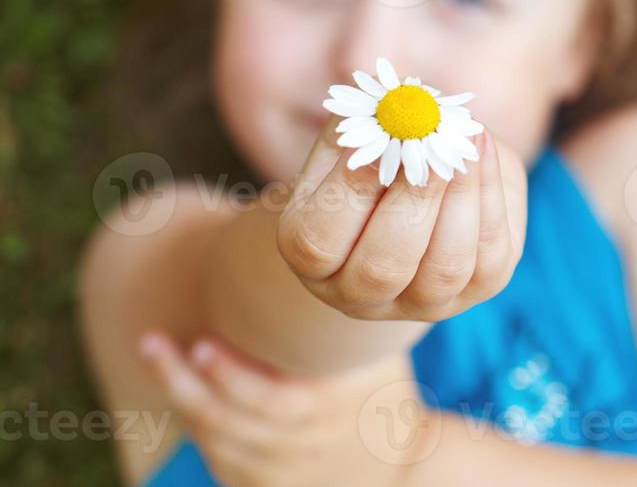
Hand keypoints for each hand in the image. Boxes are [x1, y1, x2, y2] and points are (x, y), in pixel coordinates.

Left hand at [139, 332, 425, 486]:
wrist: (396, 472)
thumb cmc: (386, 396)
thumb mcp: (380, 359)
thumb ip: (350, 319)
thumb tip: (330, 259)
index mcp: (322, 412)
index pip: (265, 400)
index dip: (228, 375)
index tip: (201, 343)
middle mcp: (292, 447)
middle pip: (223, 420)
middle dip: (181, 380)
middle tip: (152, 342)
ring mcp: (271, 474)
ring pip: (212, 439)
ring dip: (179, 397)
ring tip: (155, 352)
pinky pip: (215, 456)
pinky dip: (195, 422)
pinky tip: (182, 388)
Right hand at [277, 124, 527, 321]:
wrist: (426, 187)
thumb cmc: (378, 158)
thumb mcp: (355, 140)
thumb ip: (366, 127)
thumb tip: (399, 109)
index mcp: (312, 259)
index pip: (318, 241)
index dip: (350, 191)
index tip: (382, 141)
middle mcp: (360, 295)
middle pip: (382, 267)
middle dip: (413, 201)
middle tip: (433, 145)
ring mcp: (422, 302)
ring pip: (444, 267)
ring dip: (460, 197)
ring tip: (466, 140)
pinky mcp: (478, 289)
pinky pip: (490, 255)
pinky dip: (490, 199)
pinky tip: (482, 154)